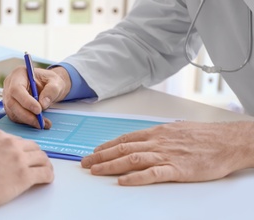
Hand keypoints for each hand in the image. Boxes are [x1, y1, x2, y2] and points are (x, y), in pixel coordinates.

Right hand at [0, 129, 53, 212]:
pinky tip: (47, 179)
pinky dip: (48, 176)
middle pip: (33, 147)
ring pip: (42, 158)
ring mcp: (19, 159)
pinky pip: (44, 173)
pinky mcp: (25, 176)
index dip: (23, 150)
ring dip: (45, 165)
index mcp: (0, 136)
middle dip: (36, 155)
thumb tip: (1, 157)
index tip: (26, 156)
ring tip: (45, 170)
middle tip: (38, 163)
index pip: (19, 140)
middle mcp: (11, 144)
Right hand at [2, 66, 70, 128]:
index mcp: (18, 74)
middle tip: (40, 122)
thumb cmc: (50, 81)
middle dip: (26, 115)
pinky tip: (38, 123)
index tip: (38, 110)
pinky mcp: (11, 107)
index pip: (16, 89)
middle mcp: (10, 85)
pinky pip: (15, 117)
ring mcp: (8, 96)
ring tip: (42, 124)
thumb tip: (43, 104)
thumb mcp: (56, 82)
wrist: (48, 86)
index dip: (26, 101)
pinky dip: (26, 122)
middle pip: (12, 103)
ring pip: (12, 112)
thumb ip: (51, 91)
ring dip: (27, 120)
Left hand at [81, 121, 253, 185]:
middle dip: (101, 156)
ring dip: (111, 165)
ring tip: (96, 171)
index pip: (125, 139)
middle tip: (86, 163)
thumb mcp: (176, 130)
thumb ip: (159, 136)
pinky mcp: (177, 169)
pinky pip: (152, 174)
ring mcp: (166, 155)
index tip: (94, 151)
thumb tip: (145, 140)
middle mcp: (157, 142)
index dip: (107, 146)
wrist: (227, 141)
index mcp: (156, 133)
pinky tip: (123, 181)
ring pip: (132, 159)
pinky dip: (136, 178)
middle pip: (123, 149)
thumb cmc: (204, 136)